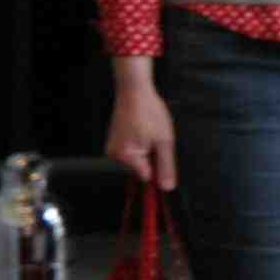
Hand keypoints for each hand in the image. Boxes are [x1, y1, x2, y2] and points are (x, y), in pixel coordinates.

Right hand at [106, 59, 177, 191]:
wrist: (134, 92)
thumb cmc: (150, 113)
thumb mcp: (164, 141)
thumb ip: (166, 166)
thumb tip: (167, 188)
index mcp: (127, 157)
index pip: (147, 177)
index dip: (159, 169)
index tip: (164, 155)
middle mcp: (115, 156)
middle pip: (141, 168)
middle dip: (152, 157)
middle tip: (156, 138)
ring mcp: (112, 148)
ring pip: (137, 159)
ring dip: (147, 150)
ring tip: (149, 132)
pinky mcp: (113, 141)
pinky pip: (131, 151)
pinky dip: (140, 144)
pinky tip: (143, 130)